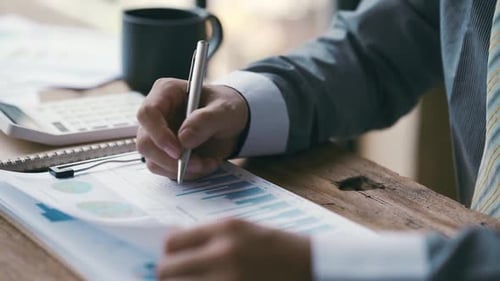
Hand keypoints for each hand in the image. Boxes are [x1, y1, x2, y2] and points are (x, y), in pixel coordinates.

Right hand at [136, 78, 248, 179]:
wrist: (233, 125)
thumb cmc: (227, 109)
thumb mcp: (225, 110)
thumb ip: (205, 120)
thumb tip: (184, 139)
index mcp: (166, 92)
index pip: (148, 114)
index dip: (159, 134)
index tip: (178, 151)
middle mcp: (157, 115)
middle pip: (145, 142)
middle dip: (171, 160)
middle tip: (197, 164)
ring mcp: (158, 135)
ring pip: (153, 160)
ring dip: (181, 169)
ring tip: (207, 163)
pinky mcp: (164, 153)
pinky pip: (165, 169)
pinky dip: (185, 173)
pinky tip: (204, 165)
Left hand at [157, 218, 311, 280]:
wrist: (313, 266)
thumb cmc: (278, 247)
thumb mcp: (243, 229)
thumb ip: (207, 235)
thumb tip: (173, 243)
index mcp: (224, 229)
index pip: (171, 242)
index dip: (169, 253)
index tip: (175, 259)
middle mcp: (222, 254)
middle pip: (167, 270)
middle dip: (170, 275)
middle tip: (183, 277)